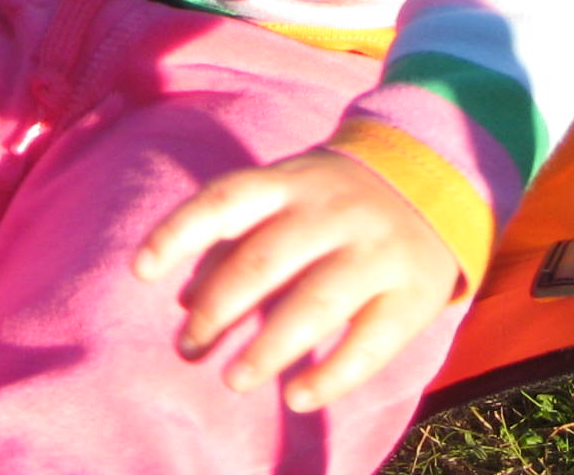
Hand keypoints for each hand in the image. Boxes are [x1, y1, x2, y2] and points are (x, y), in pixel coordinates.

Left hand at [135, 148, 461, 414]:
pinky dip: (330, 376)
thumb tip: (185, 302)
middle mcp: (331, 211)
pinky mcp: (412, 293)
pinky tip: (295, 396)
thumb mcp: (286, 195)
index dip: (178, 233)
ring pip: (313, 304)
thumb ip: (235, 239)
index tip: (141, 271)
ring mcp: (375, 250)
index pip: (224, 200)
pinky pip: (369, 343)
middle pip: (263, 260)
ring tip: (233, 378)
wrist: (432, 177)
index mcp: (290, 182)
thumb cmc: (331, 201)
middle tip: (189, 348)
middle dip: (218, 310)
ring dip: (266, 348)